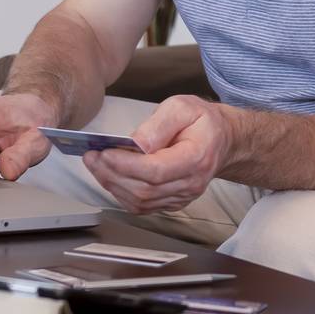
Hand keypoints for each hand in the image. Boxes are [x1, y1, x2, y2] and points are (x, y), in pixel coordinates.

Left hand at [83, 95, 232, 213]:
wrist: (221, 140)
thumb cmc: (202, 121)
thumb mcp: (183, 107)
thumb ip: (158, 124)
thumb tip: (135, 143)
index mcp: (196, 158)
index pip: (156, 171)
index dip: (126, 165)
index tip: (104, 152)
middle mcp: (191, 183)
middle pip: (144, 190)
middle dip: (112, 174)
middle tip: (92, 157)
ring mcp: (182, 197)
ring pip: (140, 202)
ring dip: (112, 185)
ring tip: (96, 164)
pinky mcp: (172, 202)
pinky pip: (143, 206)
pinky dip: (121, 193)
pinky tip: (110, 176)